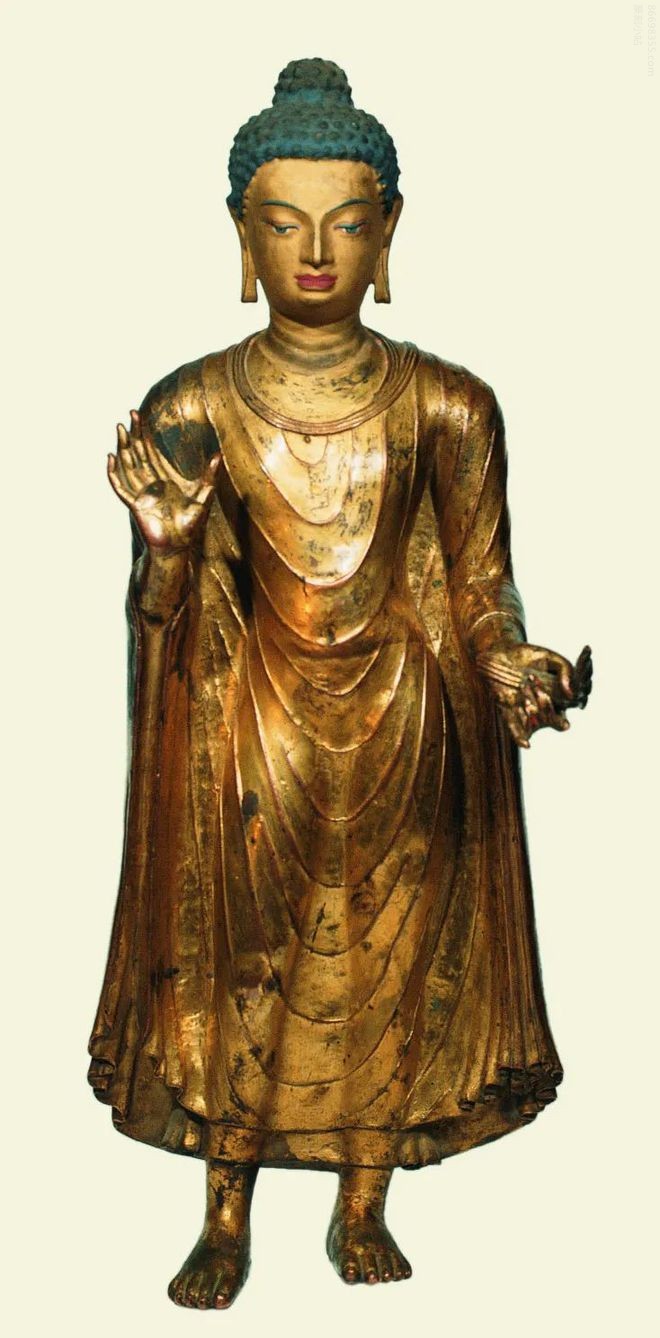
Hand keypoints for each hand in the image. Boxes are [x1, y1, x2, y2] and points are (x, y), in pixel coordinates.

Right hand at [107, 409, 219, 552]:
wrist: (178, 546)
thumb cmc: (189, 525)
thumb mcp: (203, 496)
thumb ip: (209, 476)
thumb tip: (218, 454)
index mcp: (163, 480)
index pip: (151, 452)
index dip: (145, 435)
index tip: (141, 417)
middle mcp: (149, 484)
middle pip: (138, 454)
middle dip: (133, 434)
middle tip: (130, 414)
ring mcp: (140, 493)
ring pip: (128, 465)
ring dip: (123, 447)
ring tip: (119, 428)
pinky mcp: (135, 504)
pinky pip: (121, 487)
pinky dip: (114, 473)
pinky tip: (111, 458)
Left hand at [476, 642, 592, 748]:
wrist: (503, 650)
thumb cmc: (532, 656)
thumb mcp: (554, 660)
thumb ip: (567, 671)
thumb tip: (571, 694)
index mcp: (559, 696)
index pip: (573, 703)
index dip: (578, 698)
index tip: (580, 686)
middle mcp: (544, 706)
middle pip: (556, 716)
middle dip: (552, 706)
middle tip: (543, 688)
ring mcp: (525, 709)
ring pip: (538, 719)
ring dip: (536, 705)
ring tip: (527, 681)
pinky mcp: (507, 708)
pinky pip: (514, 727)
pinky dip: (520, 737)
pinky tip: (527, 745)